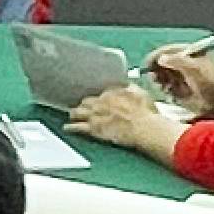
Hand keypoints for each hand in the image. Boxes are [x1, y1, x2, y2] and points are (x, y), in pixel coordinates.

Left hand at [67, 84, 184, 164]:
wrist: (144, 128)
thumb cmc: (146, 113)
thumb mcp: (140, 93)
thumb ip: (131, 87)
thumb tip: (128, 84)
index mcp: (111, 92)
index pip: (99, 93)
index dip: (97, 98)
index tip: (98, 101)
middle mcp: (100, 101)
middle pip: (86, 101)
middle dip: (84, 105)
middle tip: (83, 108)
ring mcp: (95, 115)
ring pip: (78, 112)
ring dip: (75, 114)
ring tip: (72, 115)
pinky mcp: (93, 129)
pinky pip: (77, 127)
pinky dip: (71, 127)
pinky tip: (67, 128)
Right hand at [146, 43, 213, 119]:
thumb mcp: (194, 69)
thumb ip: (176, 61)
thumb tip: (161, 58)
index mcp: (190, 55)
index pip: (167, 51)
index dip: (155, 56)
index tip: (146, 65)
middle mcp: (187, 65)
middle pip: (164, 64)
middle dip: (156, 70)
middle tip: (152, 77)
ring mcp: (186, 79)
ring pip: (166, 77)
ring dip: (161, 81)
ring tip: (161, 86)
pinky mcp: (186, 93)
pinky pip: (170, 90)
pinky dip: (167, 90)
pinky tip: (168, 94)